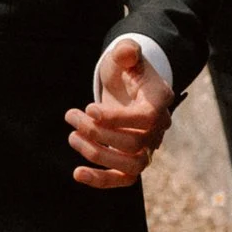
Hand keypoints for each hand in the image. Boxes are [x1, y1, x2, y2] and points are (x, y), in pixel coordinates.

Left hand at [66, 38, 171, 190]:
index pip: (145, 118)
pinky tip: (77, 173)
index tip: (89, 109)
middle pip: (134, 143)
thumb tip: (126, 53)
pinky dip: (101, 180)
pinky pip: (124, 179)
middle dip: (97, 132)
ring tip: (72, 136)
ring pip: (131, 165)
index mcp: (160, 101)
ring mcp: (148, 148)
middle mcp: (159, 128)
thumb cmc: (127, 70)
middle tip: (71, 115)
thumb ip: (127, 51)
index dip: (116, 118)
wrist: (130, 88)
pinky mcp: (133, 161)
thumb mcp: (126, 55)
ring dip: (97, 154)